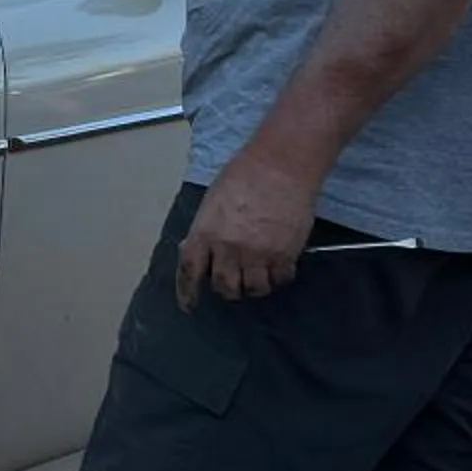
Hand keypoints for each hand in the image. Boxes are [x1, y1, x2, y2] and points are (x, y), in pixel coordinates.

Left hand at [176, 151, 322, 308]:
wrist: (280, 165)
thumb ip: (206, 229)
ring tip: (257, 275)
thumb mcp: (213, 201)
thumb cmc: (243, 175)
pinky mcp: (284, 255)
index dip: (187, 292)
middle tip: (232, 282)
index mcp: (205, 232)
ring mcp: (258, 254)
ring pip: (253, 289)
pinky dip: (278, 277)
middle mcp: (229, 248)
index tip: (189, 305)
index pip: (190, 271)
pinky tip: (278, 267)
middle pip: (224, 287)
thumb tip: (200, 249)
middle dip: (226, 289)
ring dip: (253, 286)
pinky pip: (280, 279)